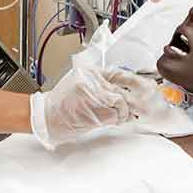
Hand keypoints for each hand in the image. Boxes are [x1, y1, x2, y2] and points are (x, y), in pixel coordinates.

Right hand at [28, 67, 159, 148]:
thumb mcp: (81, 87)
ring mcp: (92, 93)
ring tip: (120, 117)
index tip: (148, 87)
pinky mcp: (91, 107)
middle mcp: (92, 79)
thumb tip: (126, 97)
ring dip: (123, 114)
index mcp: (90, 72)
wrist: (44, 116)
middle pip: (122, 90)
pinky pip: (113, 114)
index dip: (137, 82)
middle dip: (133, 102)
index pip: (120, 74)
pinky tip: (113, 120)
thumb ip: (103, 88)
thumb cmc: (62, 105)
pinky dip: (116, 119)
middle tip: (142, 107)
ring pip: (120, 102)